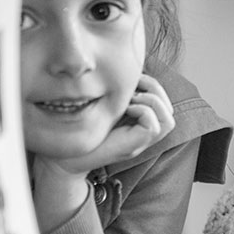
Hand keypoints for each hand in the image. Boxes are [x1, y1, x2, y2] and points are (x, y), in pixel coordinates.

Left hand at [47, 73, 175, 175]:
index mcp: (138, 124)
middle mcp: (143, 134)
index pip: (163, 104)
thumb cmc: (79, 133)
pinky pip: (153, 126)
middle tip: (134, 85)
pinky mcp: (133, 147)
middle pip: (169, 111)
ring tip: (131, 99)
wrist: (65, 160)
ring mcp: (140, 142)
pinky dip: (142, 111)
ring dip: (152, 102)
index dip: (153, 86)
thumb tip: (124, 72)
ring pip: (167, 120)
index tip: (132, 80)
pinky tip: (125, 109)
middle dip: (155, 90)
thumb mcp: (102, 108)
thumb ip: (116, 97)